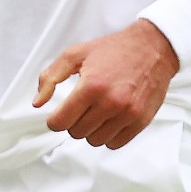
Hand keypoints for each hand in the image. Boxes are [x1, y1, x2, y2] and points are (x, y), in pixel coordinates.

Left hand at [34, 20, 180, 148]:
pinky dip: (109, 135)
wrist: (153, 47)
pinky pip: (114, 144)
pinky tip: (111, 118)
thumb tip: (37, 103)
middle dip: (74, 121)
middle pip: (76, 133)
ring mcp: (127, 113)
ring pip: (94, 141)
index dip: (55, 119)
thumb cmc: (114, 49)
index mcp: (91, 86)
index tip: (60, 112)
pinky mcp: (141, 121)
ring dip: (92, 130)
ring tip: (98, 110)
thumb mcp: (76, 54)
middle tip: (83, 106)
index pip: (60, 122)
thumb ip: (51, 77)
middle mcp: (110, 102)